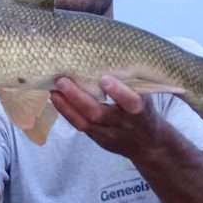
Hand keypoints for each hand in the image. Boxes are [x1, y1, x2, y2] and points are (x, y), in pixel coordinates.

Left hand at [50, 76, 168, 158]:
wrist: (148, 145)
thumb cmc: (145, 111)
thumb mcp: (146, 97)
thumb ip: (131, 84)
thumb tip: (109, 57)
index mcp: (141, 111)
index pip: (131, 102)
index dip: (118, 92)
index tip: (105, 79)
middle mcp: (124, 124)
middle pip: (99, 114)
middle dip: (79, 98)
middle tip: (62, 81)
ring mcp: (109, 134)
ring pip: (85, 122)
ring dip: (66, 105)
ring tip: (53, 89)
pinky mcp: (98, 139)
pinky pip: (80, 126)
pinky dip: (66, 112)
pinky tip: (56, 98)